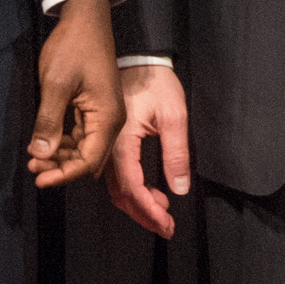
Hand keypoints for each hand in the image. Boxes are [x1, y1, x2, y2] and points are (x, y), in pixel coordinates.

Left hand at [26, 0, 123, 189]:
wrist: (85, 17)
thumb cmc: (73, 46)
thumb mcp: (56, 84)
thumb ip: (48, 122)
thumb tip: (41, 154)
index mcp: (107, 117)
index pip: (88, 160)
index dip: (63, 174)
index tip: (39, 179)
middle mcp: (110, 120)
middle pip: (87, 158)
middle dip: (61, 167)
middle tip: (32, 167)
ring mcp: (103, 113)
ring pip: (83, 147)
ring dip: (60, 156)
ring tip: (34, 158)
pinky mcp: (94, 106)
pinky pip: (80, 133)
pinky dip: (63, 142)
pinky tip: (44, 142)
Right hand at [108, 62, 192, 237]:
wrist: (138, 56)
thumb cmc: (155, 81)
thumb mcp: (174, 115)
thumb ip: (176, 153)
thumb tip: (179, 188)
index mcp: (120, 142)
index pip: (132, 188)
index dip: (149, 211)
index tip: (167, 225)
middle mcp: (107, 148)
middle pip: (120, 195)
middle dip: (144, 215)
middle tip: (166, 227)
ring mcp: (105, 146)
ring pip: (116, 188)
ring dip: (139, 205)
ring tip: (163, 212)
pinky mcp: (108, 142)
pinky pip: (116, 175)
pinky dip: (132, 190)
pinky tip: (152, 193)